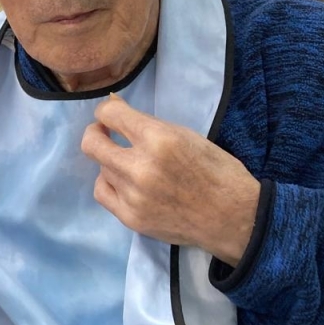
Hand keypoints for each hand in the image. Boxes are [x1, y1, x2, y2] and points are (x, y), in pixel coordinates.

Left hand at [81, 95, 260, 265]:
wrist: (232, 217)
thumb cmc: (217, 171)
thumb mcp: (187, 135)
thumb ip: (148, 124)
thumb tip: (114, 107)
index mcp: (159, 140)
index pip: (110, 114)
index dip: (106, 110)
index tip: (111, 115)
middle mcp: (140, 167)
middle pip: (91, 143)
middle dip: (96, 133)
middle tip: (105, 134)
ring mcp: (133, 195)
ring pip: (101, 168)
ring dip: (113, 162)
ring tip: (134, 166)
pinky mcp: (130, 218)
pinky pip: (103, 193)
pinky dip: (110, 184)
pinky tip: (125, 183)